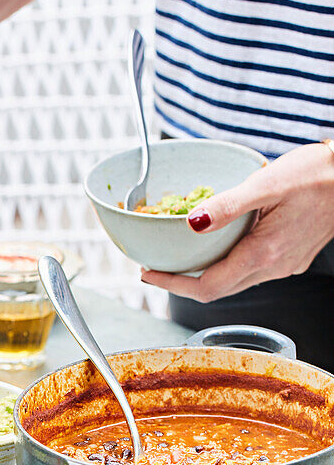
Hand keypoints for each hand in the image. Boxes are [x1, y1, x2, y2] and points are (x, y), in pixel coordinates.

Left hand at [141, 143, 333, 301]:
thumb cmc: (318, 174)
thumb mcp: (266, 183)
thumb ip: (227, 206)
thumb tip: (191, 224)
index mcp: (263, 254)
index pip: (206, 287)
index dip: (172, 285)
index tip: (147, 275)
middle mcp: (274, 268)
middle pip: (217, 290)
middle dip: (182, 282)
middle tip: (157, 268)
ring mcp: (285, 266)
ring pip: (235, 281)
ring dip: (206, 274)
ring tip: (181, 257)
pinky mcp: (293, 258)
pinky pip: (252, 270)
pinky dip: (228, 264)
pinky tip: (219, 246)